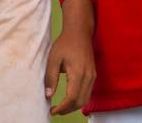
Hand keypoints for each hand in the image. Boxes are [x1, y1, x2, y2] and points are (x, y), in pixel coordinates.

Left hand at [45, 0, 95, 115]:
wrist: (79, 32)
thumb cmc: (65, 43)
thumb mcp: (53, 59)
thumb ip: (51, 78)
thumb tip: (48, 95)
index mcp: (78, 72)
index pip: (72, 98)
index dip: (62, 108)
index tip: (52, 110)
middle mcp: (88, 76)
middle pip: (80, 102)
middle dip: (67, 110)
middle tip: (55, 110)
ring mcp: (93, 76)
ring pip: (85, 99)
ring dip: (73, 106)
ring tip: (61, 107)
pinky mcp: (93, 75)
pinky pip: (88, 93)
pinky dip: (79, 100)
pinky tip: (69, 99)